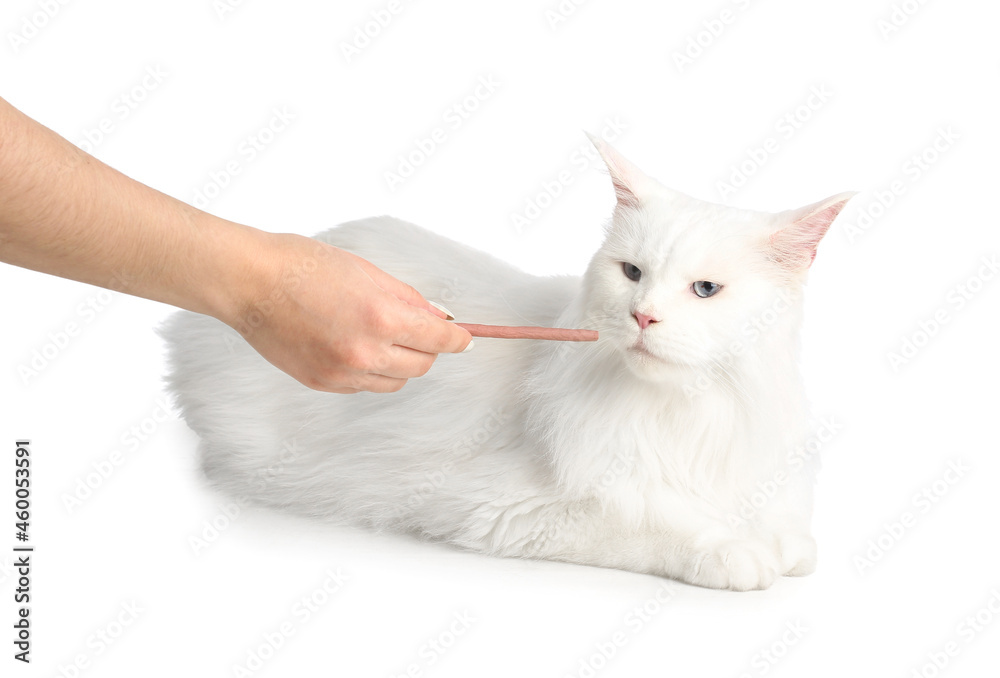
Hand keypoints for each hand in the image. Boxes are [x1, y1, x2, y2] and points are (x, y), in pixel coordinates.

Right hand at [223, 232, 471, 393]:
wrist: (249, 283)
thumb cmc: (303, 266)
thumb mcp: (366, 271)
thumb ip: (407, 298)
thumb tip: (438, 317)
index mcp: (380, 317)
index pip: (438, 340)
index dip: (458, 340)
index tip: (465, 339)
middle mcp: (365, 352)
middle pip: (421, 366)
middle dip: (428, 349)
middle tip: (420, 330)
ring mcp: (342, 373)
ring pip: (394, 381)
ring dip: (400, 362)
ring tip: (381, 335)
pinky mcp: (322, 383)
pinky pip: (364, 386)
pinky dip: (370, 370)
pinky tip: (354, 344)